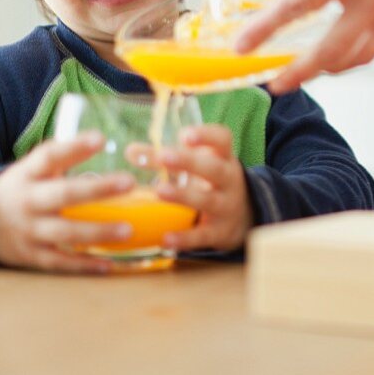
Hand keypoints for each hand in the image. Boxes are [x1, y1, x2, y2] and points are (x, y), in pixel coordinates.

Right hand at [0, 133, 135, 273]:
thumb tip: (100, 140)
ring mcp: (28, 230)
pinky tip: (109, 265)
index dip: (74, 147)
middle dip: (97, 189)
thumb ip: (61, 157)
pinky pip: (60, 262)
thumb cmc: (19, 189)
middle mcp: (28, 201)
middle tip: (129, 182)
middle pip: (63, 194)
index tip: (100, 139)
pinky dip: (84, 265)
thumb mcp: (31, 169)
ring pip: (65, 232)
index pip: (50, 156)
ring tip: (127, 230)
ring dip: (97, 232)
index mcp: (28, 174)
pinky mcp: (30, 256)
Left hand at [154, 125, 252, 251]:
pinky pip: (203, 235)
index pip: (222, 139)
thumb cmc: (210, 183)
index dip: (206, 135)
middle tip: (164, 156)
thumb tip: (130, 151)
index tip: (184, 135)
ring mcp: (227, 206)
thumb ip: (162, 158)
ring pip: (208, 200)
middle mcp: (229, 180)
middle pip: (214, 169)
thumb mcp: (194, 167)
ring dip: (183, 195)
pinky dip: (185, 238)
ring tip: (159, 190)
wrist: (243, 218)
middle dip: (189, 162)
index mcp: (223, 158)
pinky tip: (165, 239)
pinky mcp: (220, 232)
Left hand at [235, 0, 373, 92]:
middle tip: (274, 84)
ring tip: (304, 73)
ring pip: (356, 58)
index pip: (297, 8)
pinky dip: (353, 59)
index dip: (266, 30)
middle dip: (298, 73)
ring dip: (327, 71)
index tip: (243, 47)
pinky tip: (339, 58)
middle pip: (329, 51)